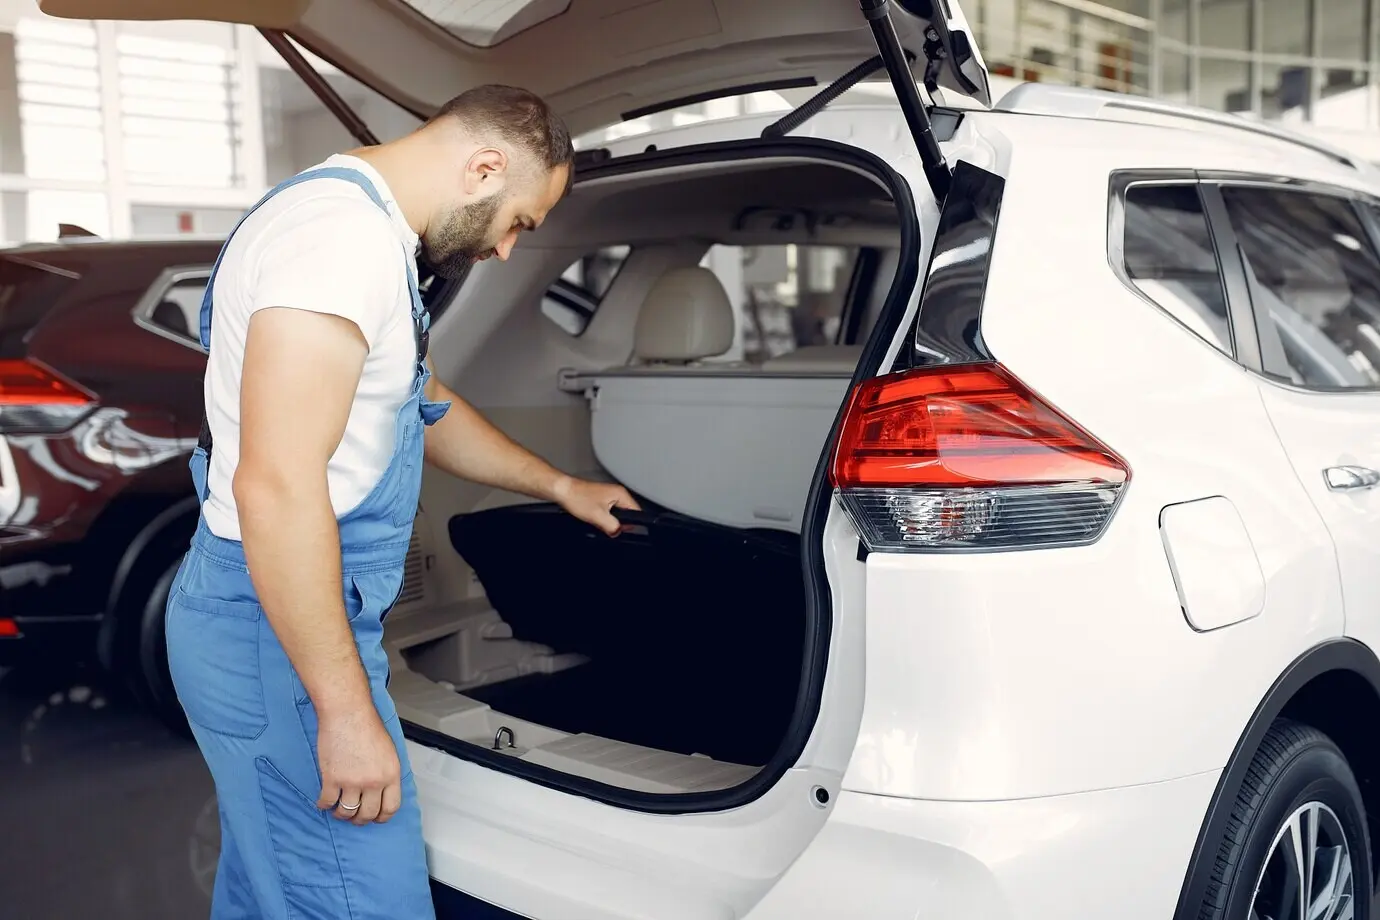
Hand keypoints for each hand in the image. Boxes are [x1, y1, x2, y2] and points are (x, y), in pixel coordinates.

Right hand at [315, 705, 401, 824]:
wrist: (348, 713)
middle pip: (368, 814)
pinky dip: (324, 805)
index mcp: (391, 774)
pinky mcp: (332, 779)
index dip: (382, 817)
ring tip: (339, 809)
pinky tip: (324, 802)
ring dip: (342, 814)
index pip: (391, 807)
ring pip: (347, 812)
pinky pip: (327, 802)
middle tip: (355, 817)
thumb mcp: (388, 751)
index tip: (376, 818)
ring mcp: (352, 782)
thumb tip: (383, 790)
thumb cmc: (367, 725)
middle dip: (361, 819)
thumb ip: (387, 772)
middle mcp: (374, 781)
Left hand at [552, 475, 640, 535]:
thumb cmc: (577, 497)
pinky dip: (602, 518)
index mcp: (620, 494)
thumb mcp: (598, 516)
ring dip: (608, 521)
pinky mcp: (600, 500)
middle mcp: (616, 493)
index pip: (636, 511)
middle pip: (626, 514)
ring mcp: (608, 496)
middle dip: (617, 523)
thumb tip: (618, 532)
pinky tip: (593, 518)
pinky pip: (607, 513)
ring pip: (616, 515)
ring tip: (597, 519)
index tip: (620, 529)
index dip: (629, 524)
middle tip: (605, 524)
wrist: (563, 491)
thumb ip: (612, 526)